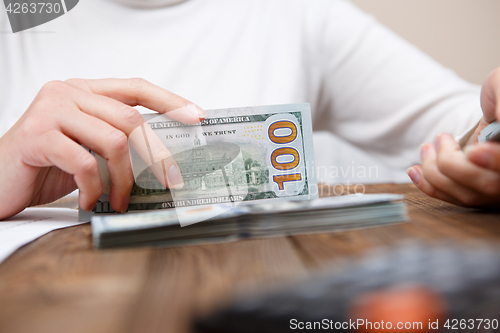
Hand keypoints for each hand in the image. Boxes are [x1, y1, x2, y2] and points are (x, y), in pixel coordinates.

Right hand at [0, 78, 205, 219]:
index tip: (198, 116)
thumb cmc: (45, 166)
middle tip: (170, 181)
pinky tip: (90, 201)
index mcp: (84, 91)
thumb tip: (163, 158)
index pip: (135, 87)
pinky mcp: (37, 136)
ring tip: (120, 200)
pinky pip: (86, 163)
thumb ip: (115, 141)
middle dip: (156, 156)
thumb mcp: (87, 148)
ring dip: (125, 179)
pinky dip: (95, 189)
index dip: (170, 101)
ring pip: (114, 141)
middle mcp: (68, 93)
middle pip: (131, 119)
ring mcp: (51, 111)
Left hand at [407, 68, 499, 206]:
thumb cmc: (498, 94)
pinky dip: (429, 186)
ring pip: (468, 195)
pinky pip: (454, 199)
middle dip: (452, 163)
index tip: (473, 151)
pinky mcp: (479, 193)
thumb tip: (499, 117)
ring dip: (435, 173)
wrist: (495, 107)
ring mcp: (497, 187)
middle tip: (441, 137)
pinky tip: (414, 171)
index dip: (494, 161)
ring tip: (426, 148)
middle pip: (488, 184)